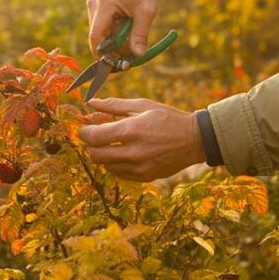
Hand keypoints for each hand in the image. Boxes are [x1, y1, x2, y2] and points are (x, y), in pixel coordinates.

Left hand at [77, 98, 205, 181]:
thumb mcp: (143, 105)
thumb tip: (90, 103)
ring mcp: (139, 167)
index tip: (85, 128)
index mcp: (131, 130)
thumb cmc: (168, 118)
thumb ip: (114, 105)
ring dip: (104, 155)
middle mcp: (133, 152)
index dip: (84, 132)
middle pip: (95, 155)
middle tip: (97, 137)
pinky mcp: (145, 177)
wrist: (194, 140)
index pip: (94, 137)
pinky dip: (117, 164)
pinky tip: (125, 153)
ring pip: (106, 166)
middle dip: (91, 145)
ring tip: (114, 144)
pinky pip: (119, 173)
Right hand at [87, 0, 157, 56]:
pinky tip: (127, 26)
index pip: (95, 37)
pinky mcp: (96, 9)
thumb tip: (138, 55)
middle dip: (114, 48)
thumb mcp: (147, 11)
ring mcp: (93, 7)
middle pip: (99, 38)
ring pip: (102, 34)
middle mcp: (94, 6)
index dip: (102, 54)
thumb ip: (140, 34)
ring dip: (116, 40)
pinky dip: (115, 32)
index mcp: (104, 5)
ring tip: (133, 32)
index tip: (114, 65)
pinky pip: (104, 28)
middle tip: (132, 53)